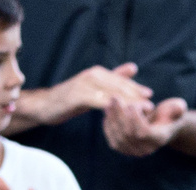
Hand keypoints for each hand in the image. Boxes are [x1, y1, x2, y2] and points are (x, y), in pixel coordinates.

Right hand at [17, 63, 149, 126]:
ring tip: (142, 109)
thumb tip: (134, 67)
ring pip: (111, 93)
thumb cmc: (69, 99)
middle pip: (118, 85)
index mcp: (97, 73)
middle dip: (136, 94)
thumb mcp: (92, 88)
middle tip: (151, 104)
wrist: (45, 106)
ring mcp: (85, 85)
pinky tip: (121, 114)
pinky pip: (99, 101)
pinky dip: (112, 107)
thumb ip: (112, 78)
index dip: (136, 88)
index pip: (121, 80)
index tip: (150, 96)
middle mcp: (92, 75)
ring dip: (129, 102)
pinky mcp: (78, 96)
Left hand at [103, 94, 187, 157]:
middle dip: (120, 115)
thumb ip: (177, 107)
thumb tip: (179, 107)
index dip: (136, 118)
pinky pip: (113, 142)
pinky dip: (108, 127)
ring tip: (110, 103)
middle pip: (128, 135)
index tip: (133, 103)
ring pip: (119, 139)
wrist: (162, 125)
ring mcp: (134, 152)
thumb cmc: (169, 113)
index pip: (143, 132)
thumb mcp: (176, 108)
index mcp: (159, 139)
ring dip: (112, 119)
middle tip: (115, 97)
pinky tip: (107, 113)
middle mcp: (147, 149)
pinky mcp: (124, 150)